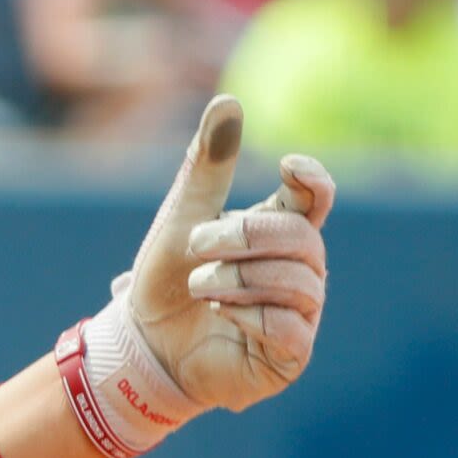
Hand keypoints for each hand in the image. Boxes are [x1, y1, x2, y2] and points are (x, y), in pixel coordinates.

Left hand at [56, 96, 332, 457]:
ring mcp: (300, 314)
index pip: (316, 199)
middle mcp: (299, 272)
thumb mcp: (181, 218)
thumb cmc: (166, 282)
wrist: (142, 347)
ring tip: (199, 286)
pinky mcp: (290, 355)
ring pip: (296, 282)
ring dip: (237, 278)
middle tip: (195, 245)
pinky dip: (246, 315)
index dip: (313, 180)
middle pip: (301, 238)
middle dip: (244, 236)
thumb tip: (228, 102)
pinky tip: (219, 315)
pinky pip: (288, 326)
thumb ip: (207, 166)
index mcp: (278, 234)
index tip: (287, 166)